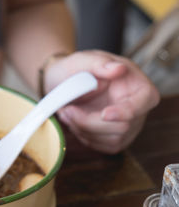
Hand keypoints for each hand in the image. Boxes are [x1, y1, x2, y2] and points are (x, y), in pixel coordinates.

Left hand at [45, 50, 159, 153]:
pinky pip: (102, 146)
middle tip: (66, 109)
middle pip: (123, 127)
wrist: (60, 82)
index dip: (127, 111)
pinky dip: (83, 136)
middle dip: (89, 122)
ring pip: (111, 140)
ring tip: (66, 112)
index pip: (146, 100)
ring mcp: (127, 124)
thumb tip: (119, 68)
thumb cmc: (74, 68)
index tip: (104, 114)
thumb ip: (100, 64)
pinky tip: (72, 121)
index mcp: (136, 83)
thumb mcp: (83, 60)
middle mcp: (136, 106)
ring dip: (83, 130)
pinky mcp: (113, 137)